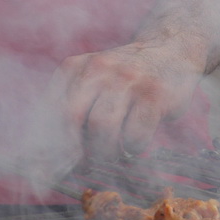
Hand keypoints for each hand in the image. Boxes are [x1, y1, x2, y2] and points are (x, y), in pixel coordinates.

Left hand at [52, 42, 204, 162]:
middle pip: (72, 117)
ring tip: (114, 151)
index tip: (47, 170)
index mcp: (76, 67)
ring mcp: (128, 80)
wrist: (171, 48)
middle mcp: (99, 69)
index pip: (51, 110)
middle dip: (76, 149)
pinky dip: (133, 147)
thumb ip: (72, 105)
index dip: (48, 144)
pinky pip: (135, 134)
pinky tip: (135, 141)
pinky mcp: (155, 94)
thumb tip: (52, 157)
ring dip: (107, 151)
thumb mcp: (93, 77)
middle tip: (86, 162)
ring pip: (102, 127)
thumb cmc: (125, 77)